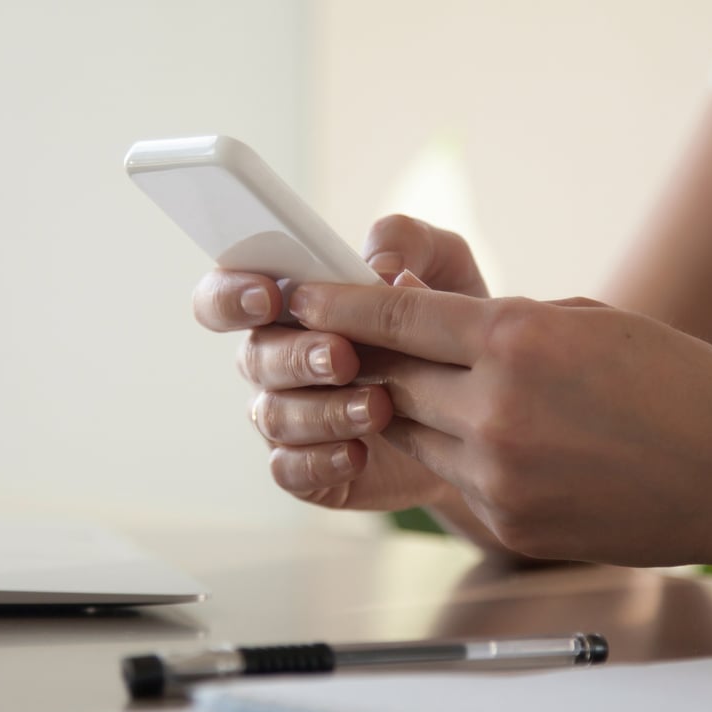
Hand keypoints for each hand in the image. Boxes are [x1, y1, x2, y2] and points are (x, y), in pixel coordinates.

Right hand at [192, 216, 496, 530]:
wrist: (484, 408)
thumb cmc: (449, 326)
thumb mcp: (445, 267)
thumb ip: (409, 242)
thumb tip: (378, 265)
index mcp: (291, 306)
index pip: (227, 294)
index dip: (232, 294)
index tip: (268, 296)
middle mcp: (278, 360)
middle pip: (254, 357)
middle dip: (297, 355)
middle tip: (345, 356)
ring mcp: (290, 416)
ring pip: (274, 415)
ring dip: (322, 410)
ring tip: (378, 407)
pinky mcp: (310, 468)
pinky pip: (290, 469)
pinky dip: (321, 461)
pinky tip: (358, 452)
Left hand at [283, 281, 711, 565]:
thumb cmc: (679, 381)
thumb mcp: (588, 322)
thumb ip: (507, 328)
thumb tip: (448, 333)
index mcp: (516, 340)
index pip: (397, 317)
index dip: (338, 303)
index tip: (300, 296)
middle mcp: (496, 409)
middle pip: (389, 381)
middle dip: (368, 362)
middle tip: (355, 347)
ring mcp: (499, 474)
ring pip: (414, 434)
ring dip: (414, 412)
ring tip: (444, 395)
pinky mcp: (508, 522)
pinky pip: (454, 479)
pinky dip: (459, 455)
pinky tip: (501, 443)